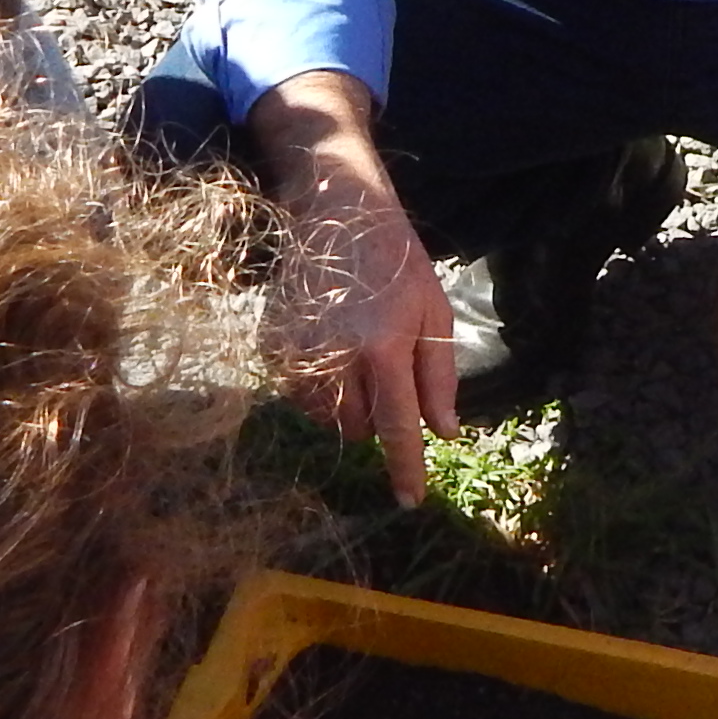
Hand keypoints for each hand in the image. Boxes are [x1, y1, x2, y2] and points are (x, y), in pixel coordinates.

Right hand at [244, 77, 461, 504]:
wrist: (337, 216)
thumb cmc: (398, 264)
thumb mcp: (434, 314)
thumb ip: (438, 378)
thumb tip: (444, 433)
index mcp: (384, 349)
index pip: (398, 427)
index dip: (406, 468)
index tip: (410, 502)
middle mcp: (337, 357)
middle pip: (358, 428)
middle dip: (376, 418)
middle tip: (385, 375)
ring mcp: (298, 353)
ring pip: (326, 415)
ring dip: (346, 404)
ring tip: (356, 355)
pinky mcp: (273, 346)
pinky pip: (297, 393)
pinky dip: (316, 386)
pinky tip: (329, 348)